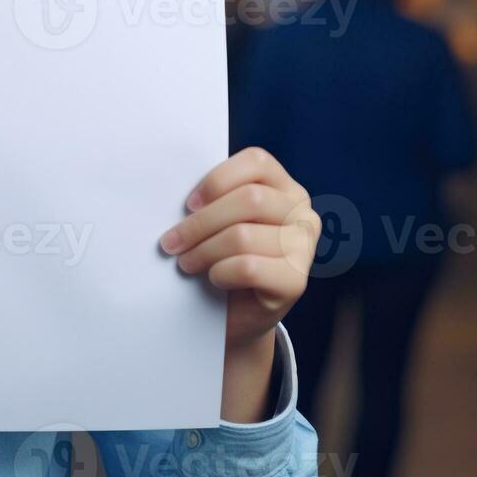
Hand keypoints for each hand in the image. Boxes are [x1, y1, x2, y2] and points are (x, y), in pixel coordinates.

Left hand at [160, 147, 318, 346]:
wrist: (236, 313)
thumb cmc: (224, 257)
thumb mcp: (221, 221)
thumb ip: (213, 202)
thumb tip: (176, 197)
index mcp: (284, 188)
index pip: (258, 162)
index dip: (218, 179)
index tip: (189, 204)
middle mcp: (302, 213)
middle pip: (249, 199)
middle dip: (200, 222)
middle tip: (172, 242)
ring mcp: (304, 247)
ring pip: (243, 235)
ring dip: (203, 251)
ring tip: (186, 262)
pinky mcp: (296, 281)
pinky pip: (248, 267)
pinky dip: (220, 272)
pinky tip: (214, 278)